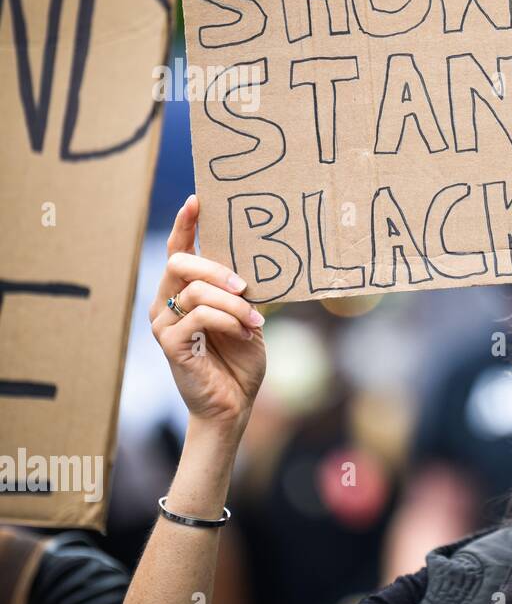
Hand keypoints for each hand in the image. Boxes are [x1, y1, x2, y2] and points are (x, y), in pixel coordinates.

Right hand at [149, 195, 266, 434]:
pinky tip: (244, 333)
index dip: (186, 224)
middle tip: (245, 285)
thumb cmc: (241, 359)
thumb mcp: (247, 316)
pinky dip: (228, 320)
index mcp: (183, 292)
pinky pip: (199, 316)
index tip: (198, 199)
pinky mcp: (170, 343)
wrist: (234, 404)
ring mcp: (163, 323)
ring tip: (255, 320)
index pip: (179, 250)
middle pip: (181, 263)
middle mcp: (166, 302)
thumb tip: (255, 263)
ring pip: (195, 290)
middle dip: (217, 268)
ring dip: (233, 303)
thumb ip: (241, 291)